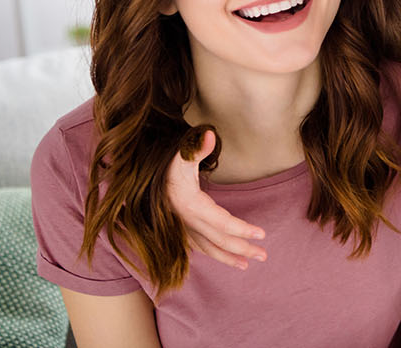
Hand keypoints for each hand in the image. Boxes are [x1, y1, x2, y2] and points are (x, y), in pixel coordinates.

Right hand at [167, 129, 266, 268]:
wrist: (137, 182)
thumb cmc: (161, 166)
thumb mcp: (177, 154)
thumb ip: (195, 148)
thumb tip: (210, 134)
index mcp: (190, 205)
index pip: (222, 222)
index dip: (242, 230)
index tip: (261, 234)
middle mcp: (186, 221)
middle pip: (219, 240)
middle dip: (242, 249)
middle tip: (264, 255)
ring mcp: (182, 228)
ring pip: (209, 248)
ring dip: (229, 258)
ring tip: (246, 265)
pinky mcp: (179, 230)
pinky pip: (199, 247)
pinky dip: (213, 254)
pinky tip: (224, 257)